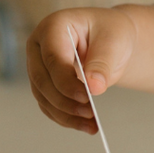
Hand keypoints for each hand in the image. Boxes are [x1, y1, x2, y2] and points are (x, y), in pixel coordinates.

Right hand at [27, 7, 136, 133]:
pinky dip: (66, 118)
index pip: (53, 57)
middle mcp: (39, 46)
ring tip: (92, 125)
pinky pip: (49, 105)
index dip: (66, 80)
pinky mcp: (44, 83)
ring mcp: (38, 65)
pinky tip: (86, 126)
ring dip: (66, 114)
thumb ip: (103, 62)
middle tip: (90, 114)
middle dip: (66, 101)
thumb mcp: (115, 41)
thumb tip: (94, 87)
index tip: (86, 97)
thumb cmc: (113, 33)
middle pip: (43, 80)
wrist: (111, 39)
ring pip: (44, 96)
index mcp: (54, 27)